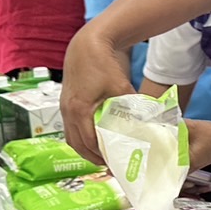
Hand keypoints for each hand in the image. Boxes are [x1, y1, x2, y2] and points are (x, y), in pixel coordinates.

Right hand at [60, 24, 135, 161]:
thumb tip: (146, 124)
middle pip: (77, 144)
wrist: (87, 44)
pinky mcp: (65, 102)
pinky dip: (80, 136)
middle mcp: (68, 111)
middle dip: (92, 157)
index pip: (90, 143)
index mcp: (80, 110)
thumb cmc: (103, 63)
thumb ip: (131, 107)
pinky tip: (93, 138)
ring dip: (84, 148)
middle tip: (109, 165)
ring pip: (71, 137)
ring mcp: (64, 107)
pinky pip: (69, 127)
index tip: (115, 164)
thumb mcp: (121, 87)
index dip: (102, 156)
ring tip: (101, 156)